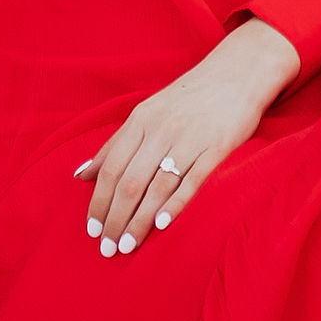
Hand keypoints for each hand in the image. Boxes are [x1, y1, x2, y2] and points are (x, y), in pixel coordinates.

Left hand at [77, 19, 299, 256]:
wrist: (240, 70)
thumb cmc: (189, 97)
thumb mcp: (148, 112)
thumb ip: (115, 144)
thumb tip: (80, 176)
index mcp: (141, 119)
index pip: (111, 168)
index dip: (99, 202)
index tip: (92, 231)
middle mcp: (162, 128)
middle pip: (130, 182)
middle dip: (116, 219)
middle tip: (108, 249)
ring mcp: (190, 137)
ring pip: (157, 186)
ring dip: (140, 221)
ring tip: (128, 247)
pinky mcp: (217, 145)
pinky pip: (193, 179)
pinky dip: (176, 203)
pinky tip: (162, 225)